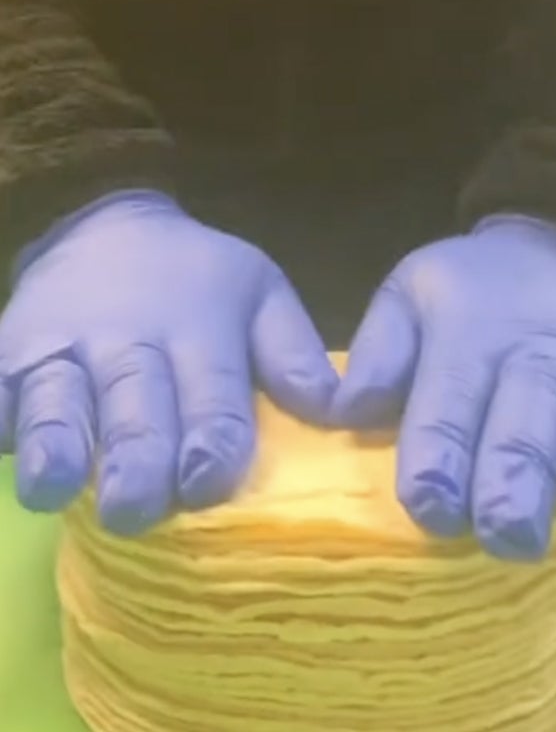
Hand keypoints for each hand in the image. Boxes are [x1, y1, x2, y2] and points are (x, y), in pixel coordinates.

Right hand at [0, 190, 335, 532]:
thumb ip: (293, 354)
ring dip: (56, 444)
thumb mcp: (259, 294)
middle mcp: (127, 341)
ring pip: (54, 401)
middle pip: (132, 405)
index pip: (212, 394)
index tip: (207, 484)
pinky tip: (2, 445)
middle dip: (133, 458)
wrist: (104, 228)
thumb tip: (340, 410)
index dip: (210, 442)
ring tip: (54, 487)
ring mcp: (58, 350)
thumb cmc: (196, 279)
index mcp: (200, 331)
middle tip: (135, 508)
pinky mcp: (4, 356)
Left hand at [326, 215, 555, 559]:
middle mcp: (540, 357)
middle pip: (527, 428)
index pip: (448, 407)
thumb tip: (345, 410)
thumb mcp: (411, 295)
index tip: (432, 509)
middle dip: (518, 482)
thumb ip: (376, 351)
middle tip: (507, 533)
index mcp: (468, 336)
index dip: (439, 462)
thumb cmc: (472, 295)